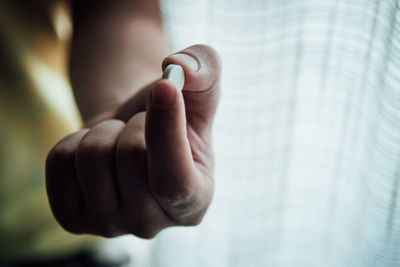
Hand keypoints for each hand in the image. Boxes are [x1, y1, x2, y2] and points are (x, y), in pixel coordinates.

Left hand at [46, 45, 220, 237]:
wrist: (133, 135)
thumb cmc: (170, 116)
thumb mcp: (198, 89)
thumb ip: (205, 69)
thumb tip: (181, 67)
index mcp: (194, 201)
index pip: (174, 179)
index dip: (166, 131)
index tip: (164, 87)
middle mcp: (153, 224)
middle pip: (129, 159)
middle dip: (133, 122)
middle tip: (142, 127)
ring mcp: (109, 226)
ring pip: (91, 158)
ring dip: (105, 130)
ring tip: (120, 138)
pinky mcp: (73, 218)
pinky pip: (60, 162)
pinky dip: (75, 140)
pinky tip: (97, 150)